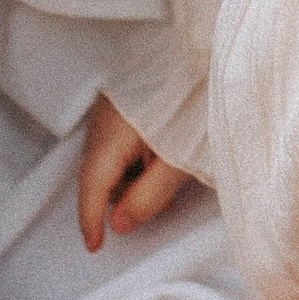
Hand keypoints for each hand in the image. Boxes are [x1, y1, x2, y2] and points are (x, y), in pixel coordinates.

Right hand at [77, 92, 194, 250]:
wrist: (209, 54)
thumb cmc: (199, 101)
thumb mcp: (180, 160)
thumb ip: (148, 196)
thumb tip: (119, 224)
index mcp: (113, 133)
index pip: (92, 185)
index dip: (90, 219)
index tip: (95, 245)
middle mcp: (104, 119)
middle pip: (99, 173)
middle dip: (122, 196)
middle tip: (159, 205)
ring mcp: (112, 108)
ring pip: (110, 158)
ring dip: (133, 177)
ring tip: (171, 178)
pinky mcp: (125, 102)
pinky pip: (120, 141)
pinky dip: (138, 158)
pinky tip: (165, 158)